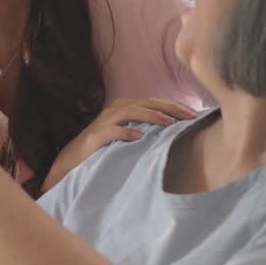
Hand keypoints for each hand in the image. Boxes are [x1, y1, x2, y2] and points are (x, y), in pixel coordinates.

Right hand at [42, 98, 196, 191]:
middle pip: (146, 103)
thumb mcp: (128, 137)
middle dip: (169, 108)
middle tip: (189, 116)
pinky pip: (112, 131)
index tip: (194, 113)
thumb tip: (174, 131)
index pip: (154, 102)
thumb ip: (145, 130)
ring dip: (151, 116)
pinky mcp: (95, 136)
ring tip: (169, 123)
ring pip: (131, 112)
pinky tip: (139, 137)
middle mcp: (115, 110)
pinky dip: (126, 133)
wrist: (71, 162)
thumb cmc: (104, 150)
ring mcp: (104, 122)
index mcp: (124, 108)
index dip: (174, 105)